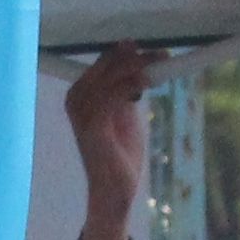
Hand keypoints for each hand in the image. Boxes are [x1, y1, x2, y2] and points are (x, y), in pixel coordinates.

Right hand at [61, 45, 157, 239]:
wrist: (114, 189)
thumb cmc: (120, 152)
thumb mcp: (125, 112)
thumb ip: (126, 88)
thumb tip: (140, 61)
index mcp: (80, 93)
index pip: (104, 61)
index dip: (130, 51)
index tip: (158, 50)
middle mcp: (75, 99)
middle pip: (107, 63)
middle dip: (137, 55)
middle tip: (163, 54)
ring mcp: (80, 112)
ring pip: (111, 75)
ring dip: (139, 66)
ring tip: (161, 64)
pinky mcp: (91, 126)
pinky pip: (112, 94)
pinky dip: (132, 84)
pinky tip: (148, 81)